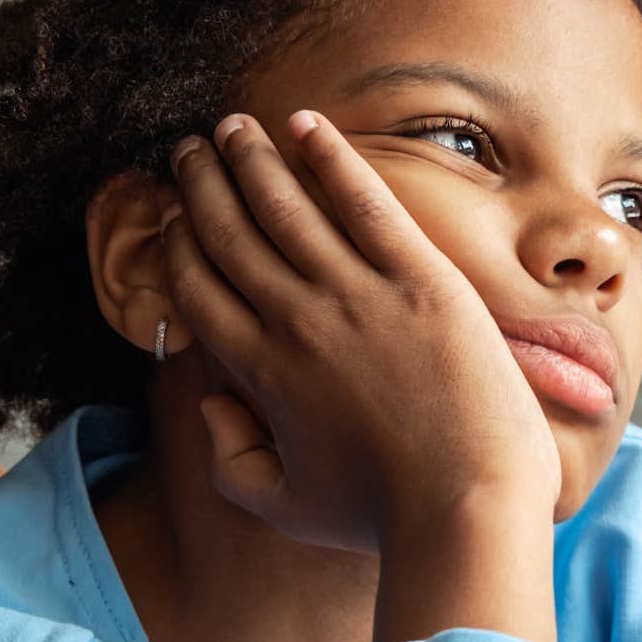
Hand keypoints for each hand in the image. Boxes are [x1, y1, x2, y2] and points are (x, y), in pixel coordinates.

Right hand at [160, 111, 562, 556]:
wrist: (467, 508)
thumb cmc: (382, 517)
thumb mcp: (285, 506)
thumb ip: (232, 458)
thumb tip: (211, 404)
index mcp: (259, 373)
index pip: (198, 288)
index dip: (179, 244)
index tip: (174, 215)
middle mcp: (296, 321)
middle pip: (231, 233)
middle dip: (203, 184)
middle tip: (190, 149)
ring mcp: (358, 294)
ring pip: (285, 205)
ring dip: (251, 158)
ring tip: (233, 127)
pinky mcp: (420, 279)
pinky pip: (364, 201)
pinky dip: (329, 157)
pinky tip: (305, 124)